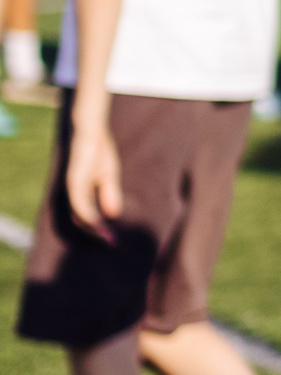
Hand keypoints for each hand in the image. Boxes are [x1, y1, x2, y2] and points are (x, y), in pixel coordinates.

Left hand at [65, 108, 122, 234]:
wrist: (92, 133)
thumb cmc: (99, 151)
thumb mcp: (109, 177)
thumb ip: (110, 194)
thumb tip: (113, 215)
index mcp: (81, 193)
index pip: (86, 216)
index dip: (98, 228)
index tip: (112, 238)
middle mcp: (74, 193)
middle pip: (81, 220)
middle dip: (96, 232)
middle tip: (110, 241)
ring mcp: (73, 188)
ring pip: (80, 215)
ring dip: (92, 228)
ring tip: (106, 236)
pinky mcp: (74, 182)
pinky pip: (80, 204)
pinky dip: (88, 215)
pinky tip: (98, 223)